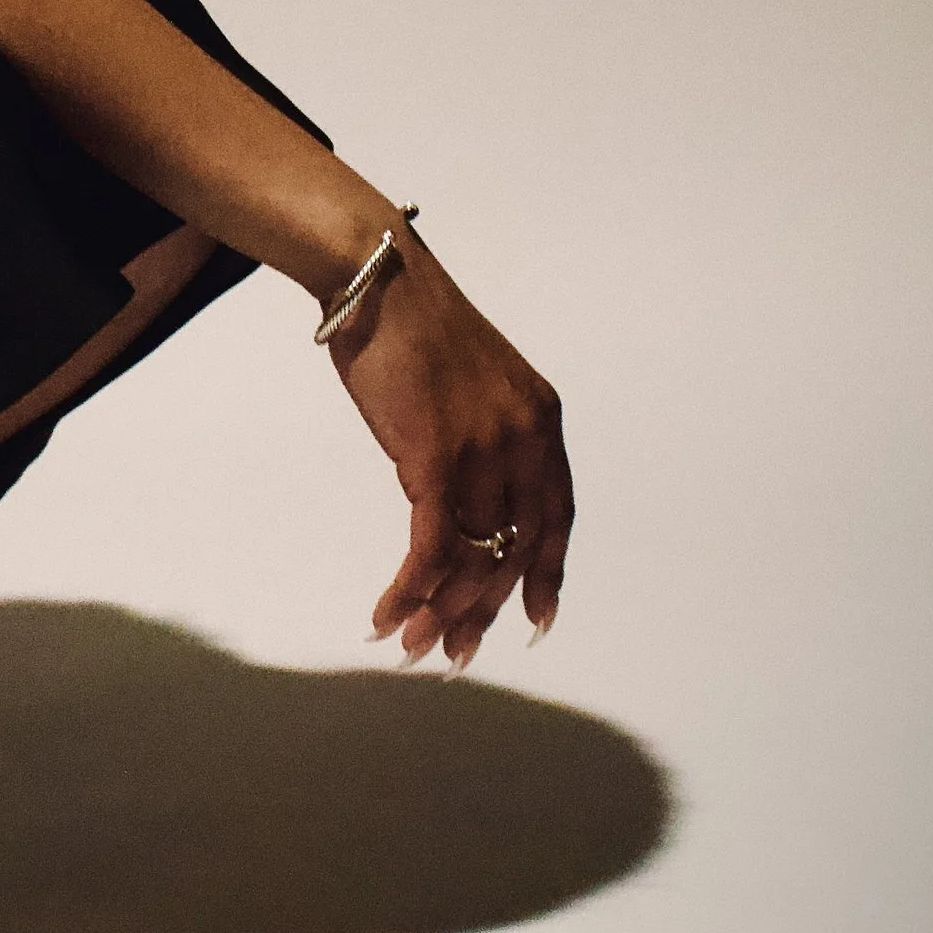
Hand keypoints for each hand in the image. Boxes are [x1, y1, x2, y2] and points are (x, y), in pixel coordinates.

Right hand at [328, 231, 572, 666]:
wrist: (376, 278)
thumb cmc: (410, 322)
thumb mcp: (472, 380)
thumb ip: (481, 433)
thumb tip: (457, 492)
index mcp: (541, 419)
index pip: (556, 516)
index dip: (546, 573)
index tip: (535, 619)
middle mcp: (523, 439)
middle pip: (513, 549)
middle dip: (483, 609)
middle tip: (457, 653)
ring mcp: (483, 450)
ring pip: (469, 556)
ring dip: (440, 610)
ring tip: (414, 646)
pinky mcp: (434, 458)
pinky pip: (429, 545)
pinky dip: (410, 587)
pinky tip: (389, 613)